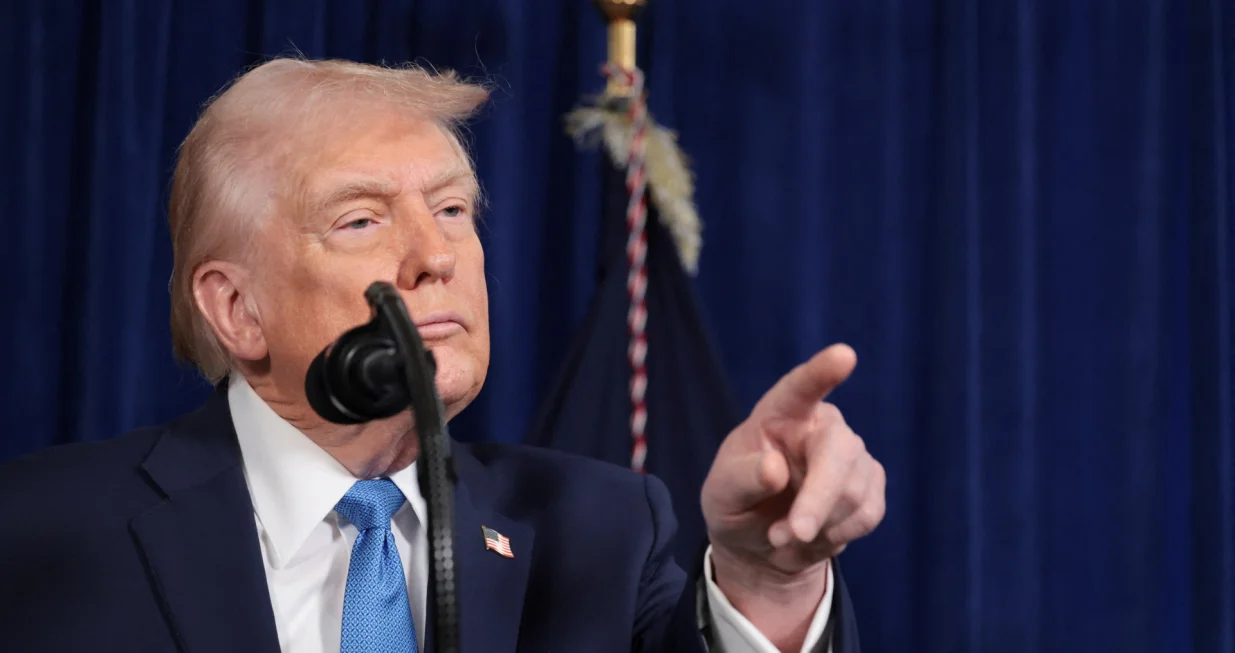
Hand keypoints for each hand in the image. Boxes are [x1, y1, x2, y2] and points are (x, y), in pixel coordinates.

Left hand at [701, 344, 884, 648]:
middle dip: (819, 498)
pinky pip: (868, 514)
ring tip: (783, 535)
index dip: (821, 372)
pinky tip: (814, 535)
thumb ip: (742, 479)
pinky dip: (837, 535)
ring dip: (818, 526)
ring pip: (854, 491)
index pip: (800, 387)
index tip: (844, 355)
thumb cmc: (736, 504)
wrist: (761, 543)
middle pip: (838, 450)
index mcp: (779, 413)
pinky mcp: (871, 483)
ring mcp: (851, 453)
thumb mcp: (722, 495)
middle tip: (796, 534)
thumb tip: (774, 468)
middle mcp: (821, 425)